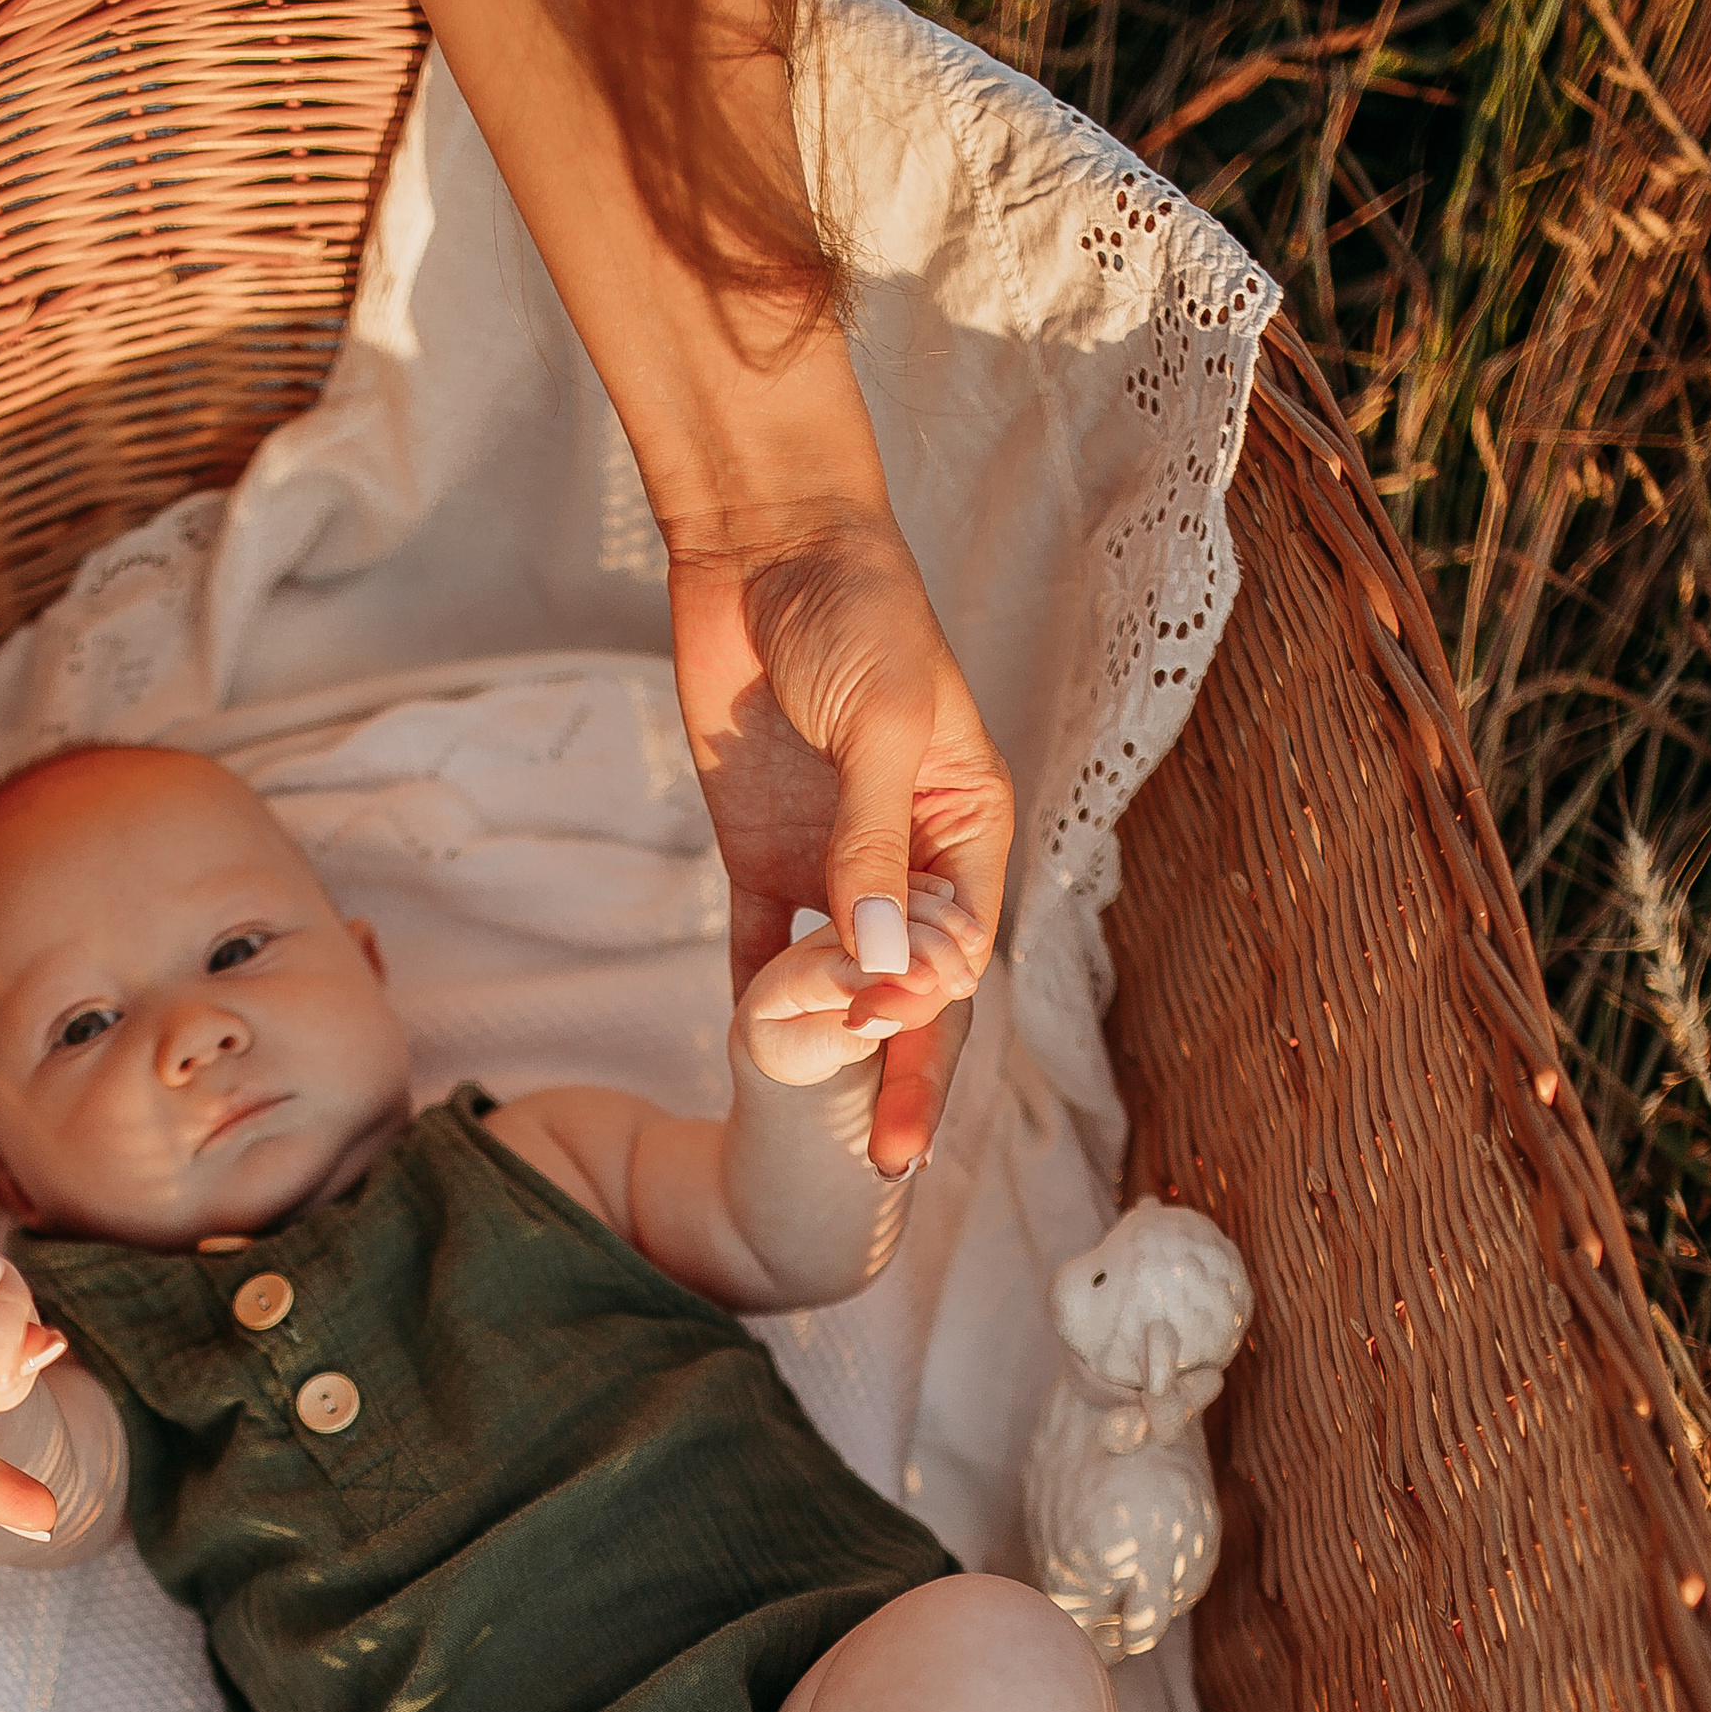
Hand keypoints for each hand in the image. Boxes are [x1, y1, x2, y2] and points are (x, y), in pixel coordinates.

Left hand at [668, 501, 1012, 1173]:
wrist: (767, 544)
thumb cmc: (856, 610)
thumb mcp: (882, 723)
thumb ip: (871, 845)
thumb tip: (875, 964)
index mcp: (967, 827)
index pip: (959, 940)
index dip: (928, 998)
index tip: (884, 1028)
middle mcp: (908, 860)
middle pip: (910, 989)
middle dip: (901, 1075)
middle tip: (887, 1167)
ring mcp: (833, 863)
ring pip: (837, 984)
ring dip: (832, 1057)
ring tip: (822, 1141)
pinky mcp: (761, 855)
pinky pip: (758, 948)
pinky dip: (753, 1004)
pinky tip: (743, 1068)